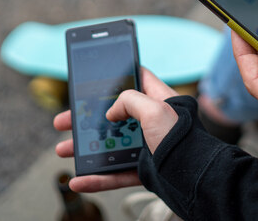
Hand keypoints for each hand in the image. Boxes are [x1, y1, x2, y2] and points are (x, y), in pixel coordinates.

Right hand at [54, 68, 179, 192]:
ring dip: (85, 149)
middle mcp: (152, 122)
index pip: (138, 79)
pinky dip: (96, 178)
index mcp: (159, 100)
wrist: (194, 178)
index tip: (96, 78)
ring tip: (63, 150)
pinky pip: (115, 173)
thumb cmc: (181, 139)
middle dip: (87, 119)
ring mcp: (147, 147)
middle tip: (65, 121)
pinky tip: (79, 180)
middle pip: (114, 116)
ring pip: (110, 146)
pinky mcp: (144, 170)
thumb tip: (112, 112)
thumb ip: (130, 101)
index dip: (117, 76)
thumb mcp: (155, 109)